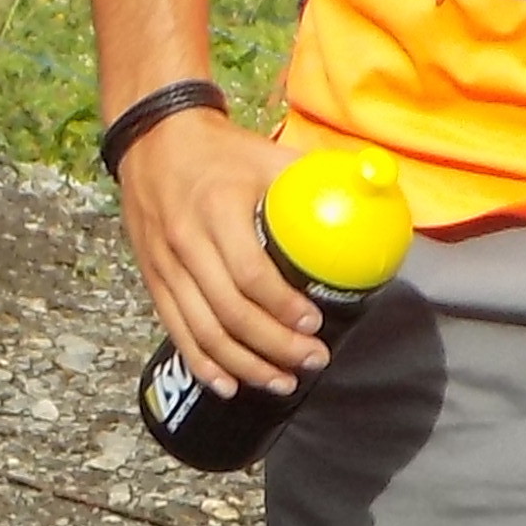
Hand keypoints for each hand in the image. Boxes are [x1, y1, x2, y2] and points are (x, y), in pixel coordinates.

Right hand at [118, 105, 314, 396]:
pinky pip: (177, 331)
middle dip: (274, 346)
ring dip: (245, 365)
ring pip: (204, 331)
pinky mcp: (153, 280)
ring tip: (282, 382)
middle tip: (312, 360)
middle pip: (231, 313)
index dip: (283, 306)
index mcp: (218, 210)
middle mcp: (186, 242)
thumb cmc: (221, 150)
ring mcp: (165, 266)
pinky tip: (229, 384)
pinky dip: (203, 364)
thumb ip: (314, 177)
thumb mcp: (267, 156)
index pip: (250, 274)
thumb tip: (373, 190)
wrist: (152, 140)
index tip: (314, 323)